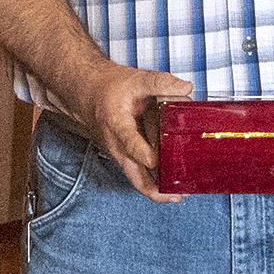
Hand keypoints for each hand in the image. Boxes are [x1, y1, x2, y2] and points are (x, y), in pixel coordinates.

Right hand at [61, 60, 192, 202]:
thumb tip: (185, 88)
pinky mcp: (126, 155)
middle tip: (175, 195)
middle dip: (153, 189)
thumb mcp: (134, 79)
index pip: (129, 142)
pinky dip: (155, 179)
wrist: (87, 92)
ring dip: (157, 187)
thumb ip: (159, 83)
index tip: (155, 161)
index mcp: (117, 123)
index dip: (142, 153)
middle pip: (133, 175)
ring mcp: (121, 152)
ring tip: (179, 193)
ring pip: (137, 178)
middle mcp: (117, 143)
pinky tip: (171, 179)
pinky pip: (139, 171)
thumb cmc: (108, 87)